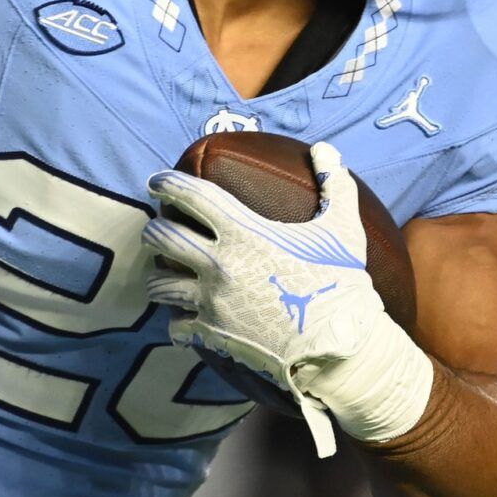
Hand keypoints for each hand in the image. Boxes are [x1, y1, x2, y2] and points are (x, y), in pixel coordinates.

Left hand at [143, 142, 430, 455]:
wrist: (339, 347)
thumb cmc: (341, 284)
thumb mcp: (343, 229)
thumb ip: (334, 184)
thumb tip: (326, 149)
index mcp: (245, 233)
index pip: (192, 197)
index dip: (168, 183)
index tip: (156, 181)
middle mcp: (220, 265)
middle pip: (162, 237)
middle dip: (153, 229)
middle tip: (156, 226)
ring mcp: (213, 302)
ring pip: (160, 284)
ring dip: (158, 275)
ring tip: (162, 272)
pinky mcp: (213, 335)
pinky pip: (176, 326)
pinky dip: (176, 322)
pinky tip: (182, 319)